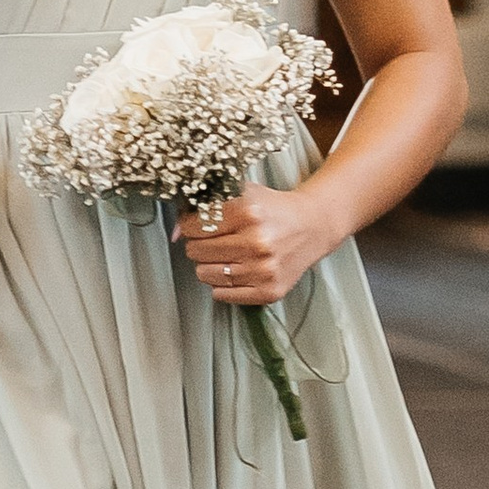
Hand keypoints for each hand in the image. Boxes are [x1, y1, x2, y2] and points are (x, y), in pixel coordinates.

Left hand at [175, 183, 340, 308]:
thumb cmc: (273, 209)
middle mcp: (257, 242)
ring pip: (205, 274)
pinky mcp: (269, 291)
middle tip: (215, 239)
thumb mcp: (244, 193)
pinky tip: (235, 269)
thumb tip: (174, 232)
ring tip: (226, 254)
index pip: (193, 226)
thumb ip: (206, 206)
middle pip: (196, 251)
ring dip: (209, 265)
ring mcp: (264, 270)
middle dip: (199, 244)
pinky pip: (222, 295)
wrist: (313, 226)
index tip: (198, 224)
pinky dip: (222, 284)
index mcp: (248, 212)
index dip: (190, 225)